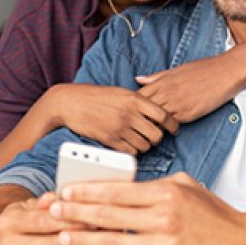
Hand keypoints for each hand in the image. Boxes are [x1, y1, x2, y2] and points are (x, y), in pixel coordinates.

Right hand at [41, 83, 178, 153]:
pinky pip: (131, 152)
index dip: (173, 125)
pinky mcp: (110, 140)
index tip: (174, 129)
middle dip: (157, 138)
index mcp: (135, 99)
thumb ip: (139, 101)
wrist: (71, 102)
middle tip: (153, 136)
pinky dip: (133, 151)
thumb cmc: (97, 96)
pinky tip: (129, 145)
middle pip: (157, 134)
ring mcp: (119, 128)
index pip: (164, 115)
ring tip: (139, 140)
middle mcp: (129, 114)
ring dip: (145, 145)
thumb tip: (158, 113)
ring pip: (145, 145)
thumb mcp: (121, 92)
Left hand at [50, 173, 245, 244]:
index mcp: (167, 193)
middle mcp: (165, 218)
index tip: (66, 191)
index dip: (87, 191)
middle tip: (54, 212)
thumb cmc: (214, 215)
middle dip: (76, 214)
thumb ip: (154, 186)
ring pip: (115, 244)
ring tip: (65, 237)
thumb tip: (122, 187)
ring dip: (85, 241)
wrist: (244, 244)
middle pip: (109, 216)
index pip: (117, 191)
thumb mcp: (186, 186)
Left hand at [136, 54, 244, 122]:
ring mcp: (177, 105)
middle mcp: (167, 94)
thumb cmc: (203, 69)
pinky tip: (167, 129)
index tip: (133, 110)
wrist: (225, 72)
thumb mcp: (177, 69)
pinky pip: (172, 124)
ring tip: (151, 129)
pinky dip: (167, 127)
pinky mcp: (188, 114)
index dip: (134, 105)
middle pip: (144, 110)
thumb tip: (138, 79)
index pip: (138, 97)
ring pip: (156, 120)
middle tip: (138, 124)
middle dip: (139, 118)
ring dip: (153, 125)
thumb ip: (156, 77)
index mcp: (162, 81)